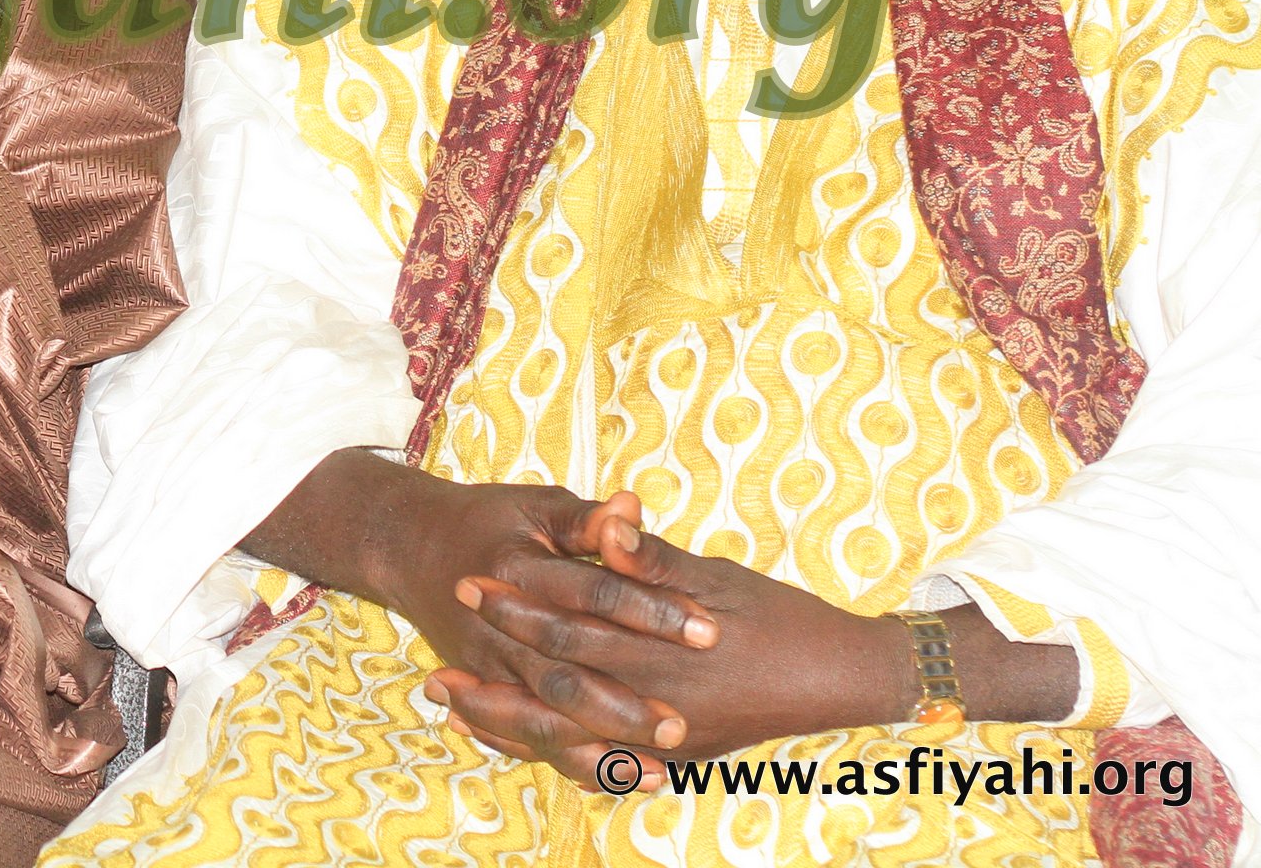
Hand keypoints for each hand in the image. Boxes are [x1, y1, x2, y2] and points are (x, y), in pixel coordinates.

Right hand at [245, 458, 711, 779]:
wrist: (407, 543)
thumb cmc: (487, 520)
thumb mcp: (538, 507)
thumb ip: (588, 519)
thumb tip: (633, 509)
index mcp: (517, 568)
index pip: (593, 593)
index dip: (650, 610)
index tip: (708, 630)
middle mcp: (497, 623)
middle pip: (564, 674)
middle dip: (623, 704)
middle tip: (680, 726)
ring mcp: (486, 662)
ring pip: (544, 717)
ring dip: (598, 747)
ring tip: (658, 768)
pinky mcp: (483, 686)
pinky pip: (526, 735)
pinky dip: (568, 759)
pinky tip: (615, 775)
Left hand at [452, 512, 1077, 779]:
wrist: (846, 676)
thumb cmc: (781, 615)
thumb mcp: (718, 576)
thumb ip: (654, 559)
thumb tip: (608, 522)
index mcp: (665, 646)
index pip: (574, 623)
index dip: (518, 604)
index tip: (469, 583)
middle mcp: (658, 699)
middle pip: (559, 684)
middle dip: (497, 666)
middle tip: (436, 659)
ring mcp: (665, 735)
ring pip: (570, 735)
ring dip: (508, 718)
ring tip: (452, 705)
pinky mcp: (672, 753)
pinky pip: (597, 760)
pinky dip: (550, 750)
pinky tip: (510, 740)